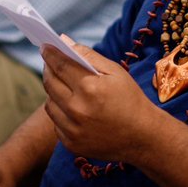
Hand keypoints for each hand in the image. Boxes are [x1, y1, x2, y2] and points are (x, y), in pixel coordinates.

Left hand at [40, 38, 159, 163]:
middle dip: (48, 70)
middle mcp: (77, 110)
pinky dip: (60, 112)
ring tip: (62, 84)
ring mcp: (72, 130)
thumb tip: (66, 43)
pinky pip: (56, 123)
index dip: (50, 54)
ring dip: (53, 92)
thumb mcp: (116, 72)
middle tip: (50, 62)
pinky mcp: (71, 144)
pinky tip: (72, 107)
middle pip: (50, 84)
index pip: (60, 65)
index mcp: (89, 88)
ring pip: (49, 104)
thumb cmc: (130, 99)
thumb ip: (90, 56)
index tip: (45, 46)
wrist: (143, 136)